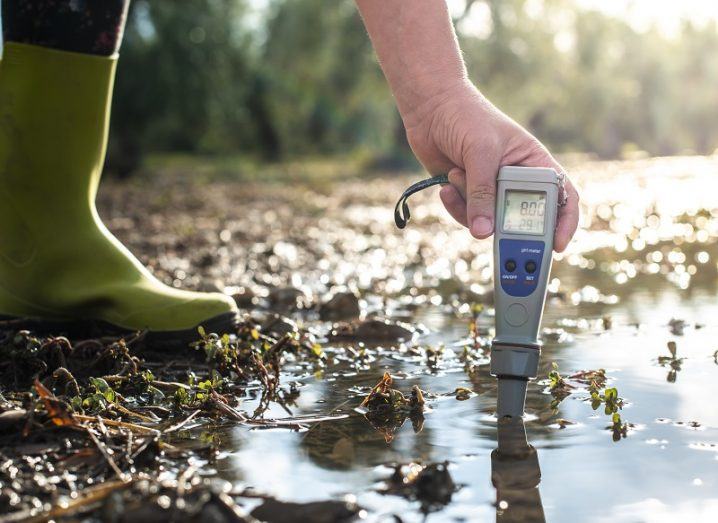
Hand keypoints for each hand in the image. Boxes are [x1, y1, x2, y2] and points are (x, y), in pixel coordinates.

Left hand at [402, 79, 578, 251]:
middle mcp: (515, 180)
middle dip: (508, 228)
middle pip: (523, 219)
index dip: (565, 222)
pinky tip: (446, 185)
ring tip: (456, 175)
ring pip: (490, 222)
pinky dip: (455, 205)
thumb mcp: (481, 153)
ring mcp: (490, 189)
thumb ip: (482, 193)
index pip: (561, 196)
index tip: (557, 244)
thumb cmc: (466, 117)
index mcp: (534, 163)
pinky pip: (467, 216)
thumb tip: (483, 232)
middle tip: (495, 236)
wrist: (430, 107)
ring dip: (470, 207)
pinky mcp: (467, 195)